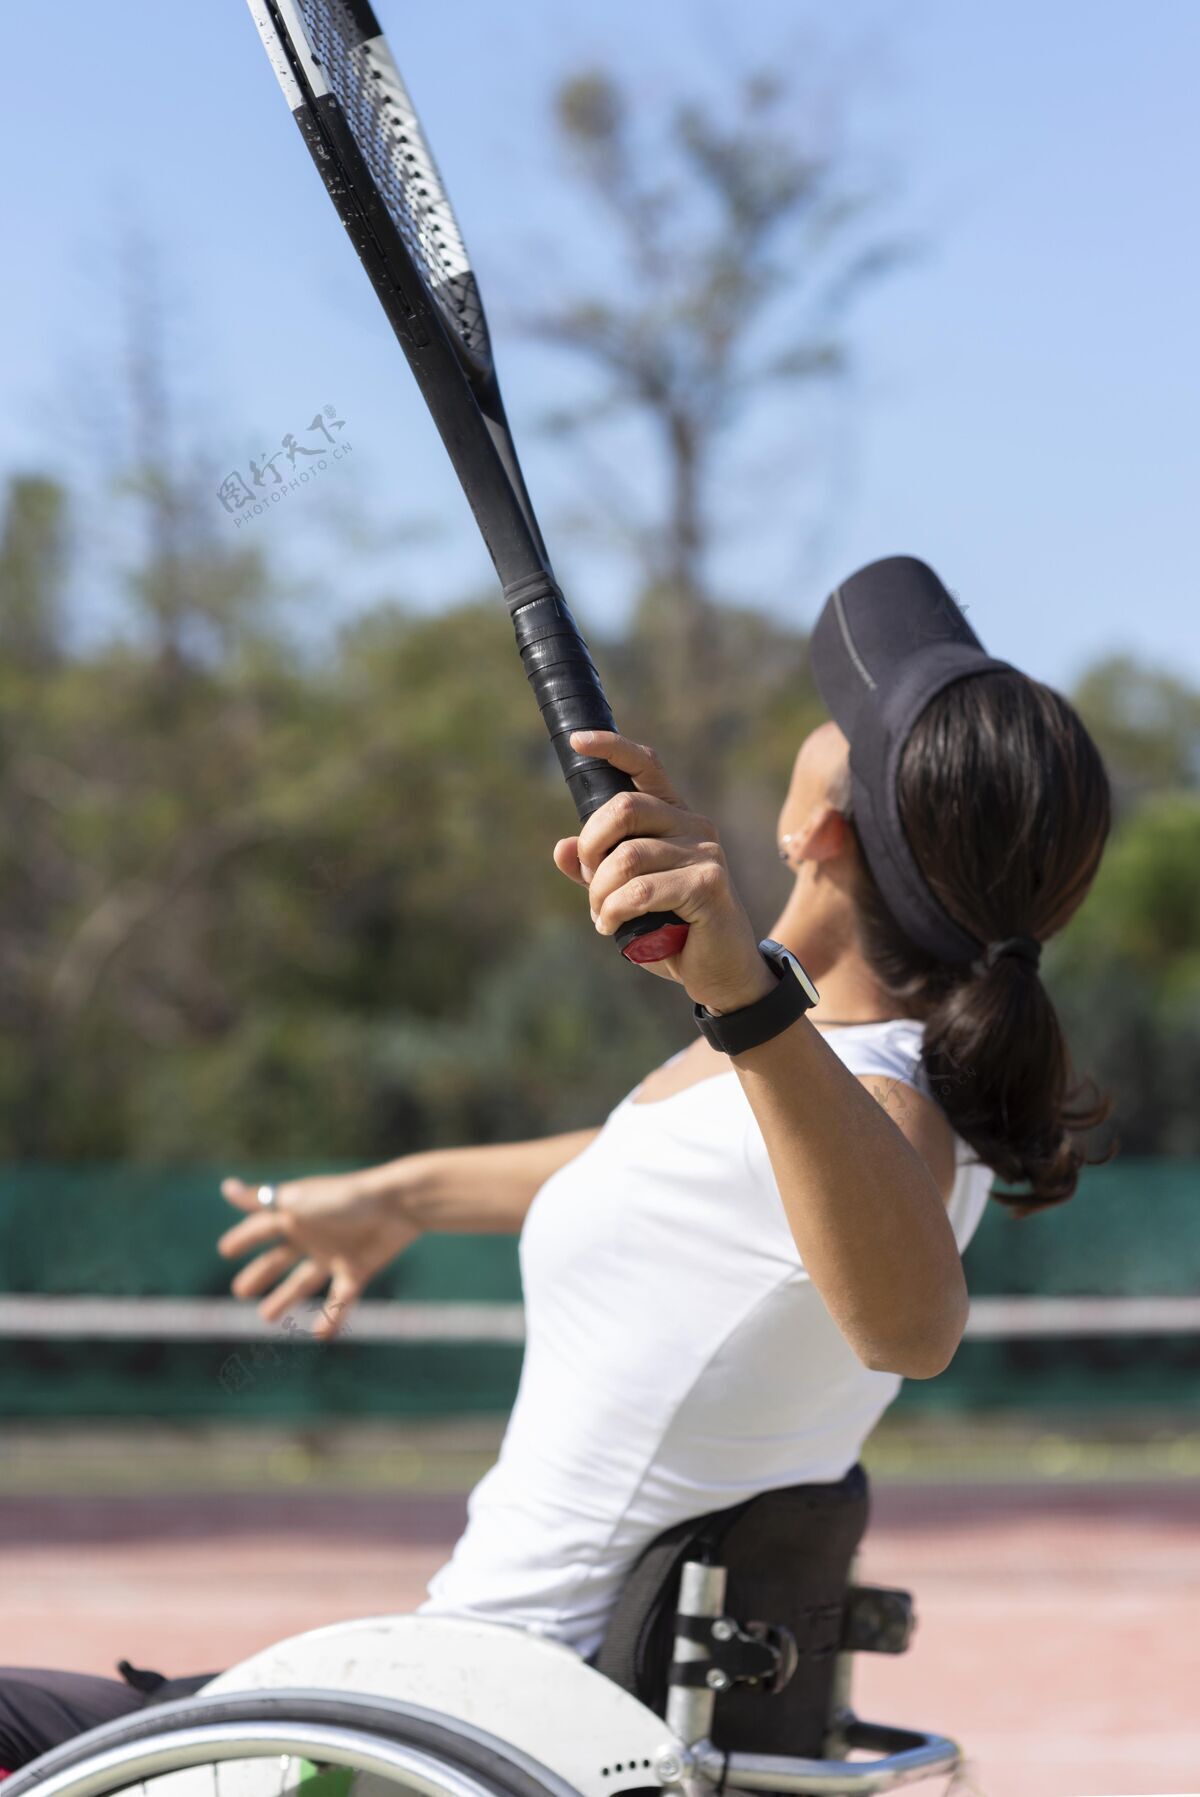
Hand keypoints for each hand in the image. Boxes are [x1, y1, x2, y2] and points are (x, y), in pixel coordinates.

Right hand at [217, 1171, 420, 1338]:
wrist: (394, 1206)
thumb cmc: (342, 1200)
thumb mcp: (297, 1201)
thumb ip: (261, 1201)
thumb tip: (226, 1187)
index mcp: (297, 1216)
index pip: (262, 1229)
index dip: (244, 1239)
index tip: (225, 1250)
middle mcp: (314, 1236)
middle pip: (281, 1259)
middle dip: (262, 1273)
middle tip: (240, 1292)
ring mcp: (335, 1255)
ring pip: (305, 1282)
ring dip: (286, 1298)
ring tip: (265, 1317)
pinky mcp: (357, 1271)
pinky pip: (340, 1300)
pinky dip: (331, 1318)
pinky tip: (319, 1335)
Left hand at [553, 730, 774, 1015]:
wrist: (721, 972)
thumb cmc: (674, 930)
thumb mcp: (626, 897)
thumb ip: (597, 871)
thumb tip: (562, 849)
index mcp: (673, 817)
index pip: (645, 766)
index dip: (611, 747)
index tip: (577, 742)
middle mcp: (692, 825)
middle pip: (624, 808)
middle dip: (592, 846)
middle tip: (591, 882)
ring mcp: (704, 852)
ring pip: (626, 857)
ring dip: (600, 893)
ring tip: (602, 917)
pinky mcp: (709, 883)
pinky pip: (640, 890)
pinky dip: (614, 912)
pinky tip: (612, 928)